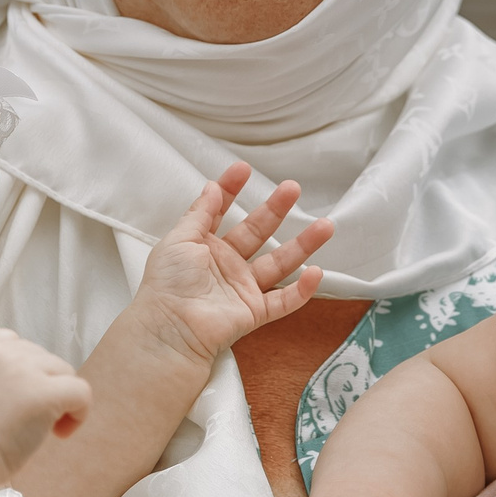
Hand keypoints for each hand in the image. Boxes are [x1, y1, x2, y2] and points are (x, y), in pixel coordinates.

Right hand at [0, 329, 90, 476]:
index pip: (12, 342)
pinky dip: (78, 412)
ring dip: (58, 397)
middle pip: (40, 356)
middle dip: (39, 385)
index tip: (14, 399)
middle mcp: (0, 351)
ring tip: (44, 429)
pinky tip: (61, 433)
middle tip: (26, 422)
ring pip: (63, 371)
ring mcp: (24, 368)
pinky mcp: (44, 391)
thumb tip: (16, 390)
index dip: (22, 371)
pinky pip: (80, 391)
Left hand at [130, 162, 334, 366]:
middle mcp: (227, 264)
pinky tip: (316, 272)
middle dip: (275, 209)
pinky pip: (283, 301)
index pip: (222, 211)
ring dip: (303, 245)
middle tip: (293, 188)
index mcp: (204, 246)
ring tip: (326, 226)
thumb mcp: (179, 239)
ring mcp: (243, 288)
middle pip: (257, 232)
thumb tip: (212, 186)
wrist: (171, 327)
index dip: (231, 190)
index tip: (244, 169)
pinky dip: (301, 290)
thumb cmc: (168, 282)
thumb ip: (199, 213)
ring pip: (279, 263)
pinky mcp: (254, 312)